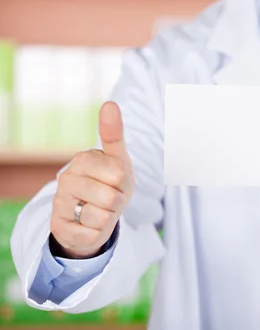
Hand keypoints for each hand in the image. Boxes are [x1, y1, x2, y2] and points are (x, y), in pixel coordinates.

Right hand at [50, 102, 134, 258]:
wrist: (92, 217)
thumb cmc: (110, 185)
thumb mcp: (119, 160)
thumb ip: (114, 133)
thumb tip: (110, 103)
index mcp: (84, 158)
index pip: (119, 173)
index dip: (126, 182)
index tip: (118, 180)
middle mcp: (67, 177)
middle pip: (114, 195)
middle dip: (119, 200)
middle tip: (111, 198)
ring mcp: (60, 201)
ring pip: (103, 214)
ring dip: (109, 216)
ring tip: (100, 210)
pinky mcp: (58, 225)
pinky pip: (93, 232)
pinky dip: (98, 232)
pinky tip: (88, 225)